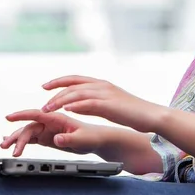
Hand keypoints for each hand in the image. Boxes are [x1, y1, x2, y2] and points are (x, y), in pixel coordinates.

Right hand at [1, 110, 103, 156]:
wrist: (96, 140)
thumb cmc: (91, 136)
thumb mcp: (82, 140)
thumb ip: (69, 139)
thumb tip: (56, 139)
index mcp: (58, 118)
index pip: (37, 114)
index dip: (22, 115)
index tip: (9, 117)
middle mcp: (51, 122)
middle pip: (29, 127)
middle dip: (16, 135)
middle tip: (8, 146)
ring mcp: (48, 130)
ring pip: (28, 133)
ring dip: (16, 139)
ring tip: (6, 147)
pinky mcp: (48, 137)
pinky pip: (31, 138)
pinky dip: (21, 141)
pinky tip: (12, 144)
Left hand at [41, 75, 165, 132]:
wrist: (151, 115)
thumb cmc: (132, 113)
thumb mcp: (109, 105)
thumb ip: (92, 104)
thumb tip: (76, 105)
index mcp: (102, 84)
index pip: (75, 79)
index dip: (59, 81)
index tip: (45, 86)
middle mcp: (102, 85)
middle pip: (73, 85)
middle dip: (55, 94)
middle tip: (43, 104)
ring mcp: (106, 94)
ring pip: (77, 93)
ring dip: (60, 101)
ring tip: (48, 109)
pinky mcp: (110, 105)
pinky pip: (89, 103)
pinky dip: (76, 105)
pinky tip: (67, 110)